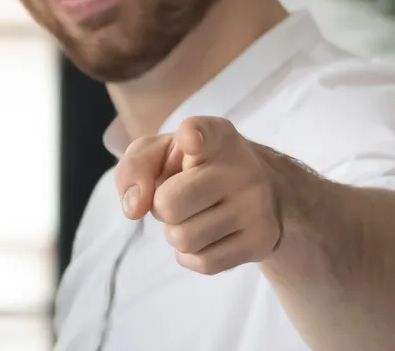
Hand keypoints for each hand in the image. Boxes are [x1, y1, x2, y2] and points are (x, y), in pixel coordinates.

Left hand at [117, 116, 289, 274]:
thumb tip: (133, 208)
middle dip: (161, 208)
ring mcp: (256, 205)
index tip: (190, 140)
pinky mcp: (261, 240)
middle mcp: (242, 167)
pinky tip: (207, 236)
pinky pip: (203, 263)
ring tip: (195, 216)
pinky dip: (193, 256)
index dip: (192, 136)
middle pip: (169, 205)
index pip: (202, 132)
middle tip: (178, 199)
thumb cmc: (194, 169)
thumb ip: (134, 168)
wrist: (258, 192)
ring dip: (176, 234)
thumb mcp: (160, 154)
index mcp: (217, 136)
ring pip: (183, 239)